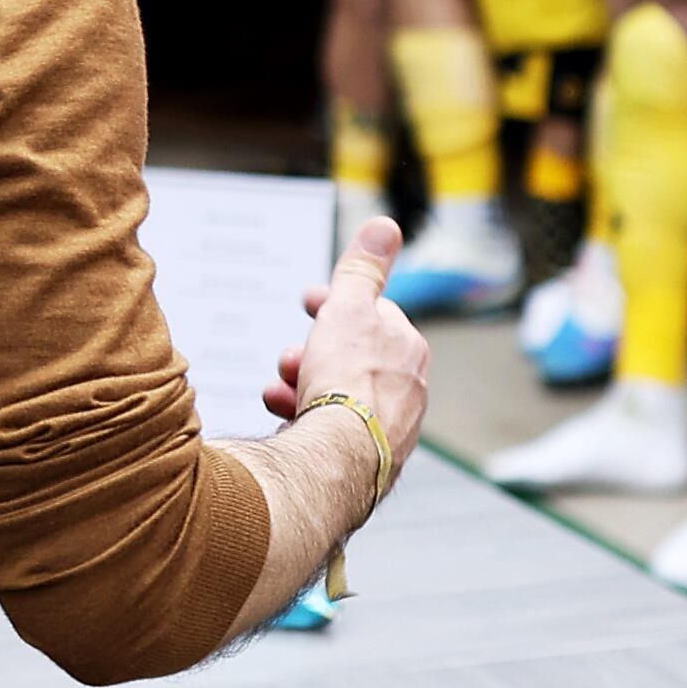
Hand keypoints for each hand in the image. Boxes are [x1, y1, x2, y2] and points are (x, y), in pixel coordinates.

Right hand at [261, 216, 429, 495]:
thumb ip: (364, 268)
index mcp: (409, 349)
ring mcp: (390, 429)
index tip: (307, 301)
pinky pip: (332, 432)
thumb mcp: (349, 308)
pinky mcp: (369, 461)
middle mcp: (408, 390)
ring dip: (301, 386)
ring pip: (337, 396)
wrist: (342, 456)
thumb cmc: (347, 380)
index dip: (335, 303)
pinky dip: (306, 421)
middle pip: (350, 358)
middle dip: (312, 351)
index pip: (372, 314)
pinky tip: (287, 421)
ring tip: (278, 391)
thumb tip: (384, 226)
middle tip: (287, 356)